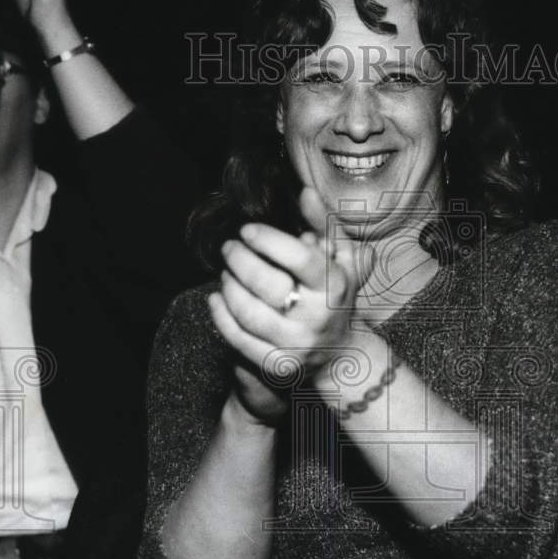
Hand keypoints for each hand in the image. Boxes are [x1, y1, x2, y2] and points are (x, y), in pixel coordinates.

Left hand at [209, 188, 373, 425]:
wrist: (340, 353)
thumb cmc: (336, 295)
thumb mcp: (341, 258)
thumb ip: (325, 224)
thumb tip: (306, 192)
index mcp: (335, 286)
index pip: (300, 258)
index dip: (269, 240)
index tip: (247, 230)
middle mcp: (318, 318)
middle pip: (268, 284)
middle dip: (240, 261)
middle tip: (229, 248)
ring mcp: (297, 345)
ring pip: (249, 312)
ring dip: (229, 286)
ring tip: (226, 272)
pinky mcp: (278, 366)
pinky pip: (239, 340)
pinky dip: (221, 316)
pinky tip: (216, 298)